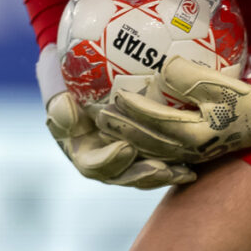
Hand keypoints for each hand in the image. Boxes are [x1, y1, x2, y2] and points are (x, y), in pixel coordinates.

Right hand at [46, 92, 195, 188]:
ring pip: (145, 174)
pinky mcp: (143, 151)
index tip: (126, 148)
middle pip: (123, 177)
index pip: (93, 165)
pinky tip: (195, 164)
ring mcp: (123, 158)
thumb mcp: (55, 85)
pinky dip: (175, 165)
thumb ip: (58, 102)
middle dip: (143, 175)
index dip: (109, 162)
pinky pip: (161, 162)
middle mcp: (102, 160)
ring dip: (164, 175)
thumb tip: (68, 110)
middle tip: (162, 168)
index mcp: (80, 150)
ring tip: (184, 172)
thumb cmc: (66, 77)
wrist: (81, 74)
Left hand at [97, 56, 250, 163]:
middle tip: (100, 119)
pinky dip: (148, 145)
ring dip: (131, 140)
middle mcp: (192, 150)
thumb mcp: (222, 85)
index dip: (134, 110)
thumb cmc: (250, 98)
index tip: (114, 96)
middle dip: (123, 131)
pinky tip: (136, 138)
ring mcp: (195, 155)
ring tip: (110, 128)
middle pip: (149, 142)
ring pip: (155, 151)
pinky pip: (166, 152)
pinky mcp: (200, 153)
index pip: (156, 122)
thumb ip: (190, 78)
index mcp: (196, 135)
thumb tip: (162, 69)